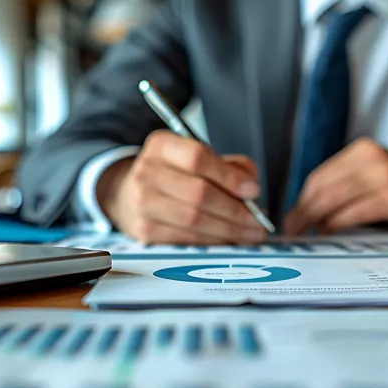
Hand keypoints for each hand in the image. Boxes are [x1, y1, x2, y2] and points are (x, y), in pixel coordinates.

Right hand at [97, 130, 267, 244]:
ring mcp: (142, 203)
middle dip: (236, 211)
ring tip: (250, 233)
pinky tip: (229, 240)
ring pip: (194, 221)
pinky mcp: (144, 230)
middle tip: (258, 221)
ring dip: (229, 231)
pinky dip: (213, 242)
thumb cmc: (173, 174)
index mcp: (162, 145)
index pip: (197, 158)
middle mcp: (146, 172)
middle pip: (198, 194)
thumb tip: (251, 187)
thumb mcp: (196, 156)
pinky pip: (187, 239)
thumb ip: (229, 165)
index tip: (253, 191)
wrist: (129, 193)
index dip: (229, 177)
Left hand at [284, 138, 387, 234]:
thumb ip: (346, 185)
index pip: (320, 175)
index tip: (291, 215)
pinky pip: (356, 212)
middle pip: (323, 187)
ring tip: (307, 231)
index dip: (301, 198)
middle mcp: (373, 159)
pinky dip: (338, 222)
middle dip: (303, 210)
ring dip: (316, 218)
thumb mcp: (375, 174)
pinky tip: (330, 229)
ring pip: (335, 199)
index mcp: (363, 150)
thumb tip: (308, 207)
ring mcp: (386, 177)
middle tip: (292, 228)